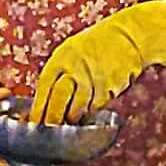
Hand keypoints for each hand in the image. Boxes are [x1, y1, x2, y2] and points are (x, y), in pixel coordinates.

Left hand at [28, 0, 165, 124]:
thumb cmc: (97, 46)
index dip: (39, 108)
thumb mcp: (73, 52)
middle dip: (54, 118)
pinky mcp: (111, 86)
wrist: (131, 34)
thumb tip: (46, 104)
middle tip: (51, 130)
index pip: (45, 87)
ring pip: (79, 107)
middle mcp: (76, 66)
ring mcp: (94, 77)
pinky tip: (92, 104)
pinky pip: (97, 105)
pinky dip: (92, 109)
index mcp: (62, 57)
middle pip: (60, 99)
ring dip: (74, 117)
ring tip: (72, 119)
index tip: (34, 123)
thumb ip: (60, 74)